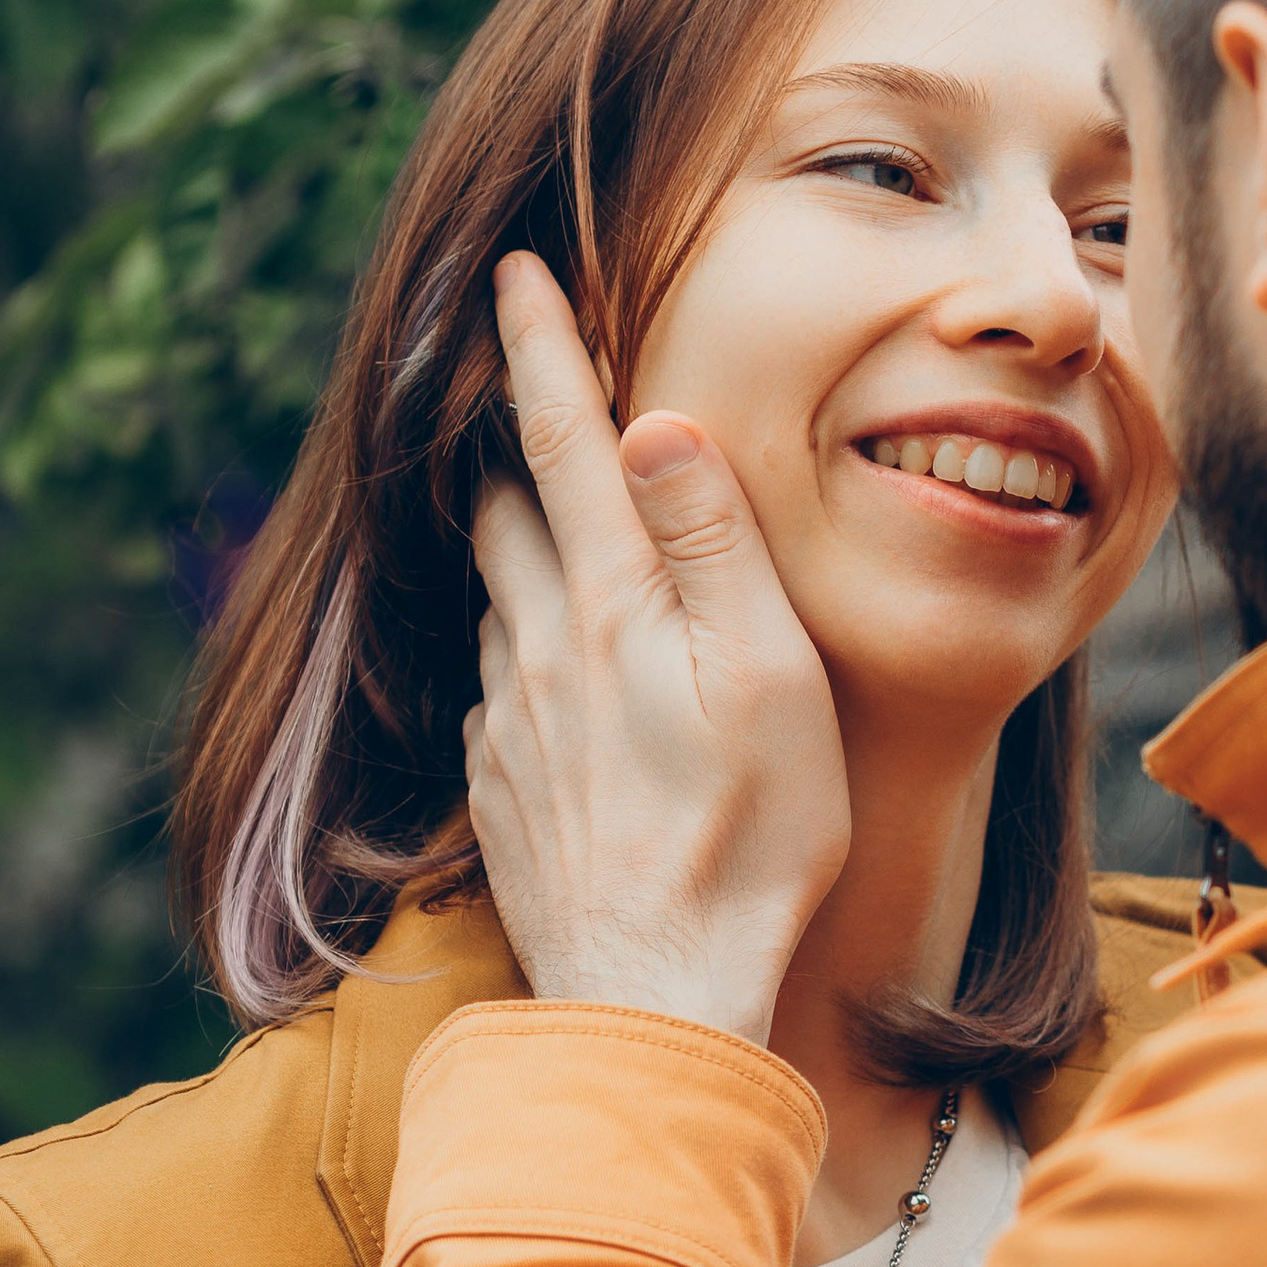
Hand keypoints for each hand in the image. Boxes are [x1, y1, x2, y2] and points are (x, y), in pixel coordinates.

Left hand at [468, 252, 848, 1041]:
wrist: (655, 995)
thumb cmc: (747, 842)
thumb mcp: (771, 679)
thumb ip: (712, 544)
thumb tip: (656, 420)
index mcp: (610, 602)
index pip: (563, 437)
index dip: (538, 344)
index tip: (515, 270)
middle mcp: (536, 646)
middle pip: (504, 505)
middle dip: (513, 440)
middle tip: (531, 392)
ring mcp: (503, 720)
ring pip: (498, 595)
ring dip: (519, 549)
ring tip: (560, 534)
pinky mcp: (495, 787)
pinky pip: (498, 688)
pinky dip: (525, 654)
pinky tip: (567, 686)